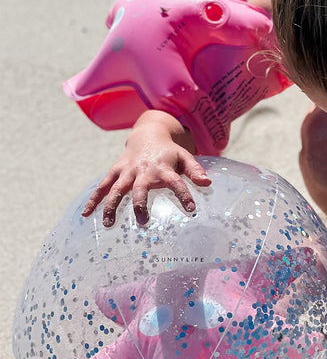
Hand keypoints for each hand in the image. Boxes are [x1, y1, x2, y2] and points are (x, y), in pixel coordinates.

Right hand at [82, 114, 210, 225]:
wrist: (148, 135)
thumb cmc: (169, 153)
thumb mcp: (184, 157)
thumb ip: (195, 170)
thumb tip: (207, 183)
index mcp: (163, 168)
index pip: (176, 182)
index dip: (183, 195)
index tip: (191, 209)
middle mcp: (143, 170)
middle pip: (140, 188)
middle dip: (140, 204)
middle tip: (143, 221)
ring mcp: (127, 171)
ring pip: (117, 189)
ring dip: (111, 205)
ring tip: (108, 224)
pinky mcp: (115, 171)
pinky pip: (102, 186)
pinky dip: (94, 199)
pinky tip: (86, 215)